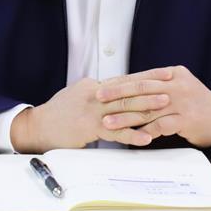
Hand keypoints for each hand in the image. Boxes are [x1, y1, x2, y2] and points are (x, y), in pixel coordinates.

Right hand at [9, 72, 171, 152]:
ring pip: (124, 108)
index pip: (126, 78)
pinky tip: (147, 137)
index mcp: (95, 85)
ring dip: (147, 108)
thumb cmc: (59, 112)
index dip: (148, 75)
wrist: (38, 125)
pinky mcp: (89, 128)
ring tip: (165, 108)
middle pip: (128, 90)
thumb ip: (98, 92)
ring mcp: (93, 111)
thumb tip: (114, 89)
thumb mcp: (79, 94)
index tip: (166, 72)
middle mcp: (96, 94)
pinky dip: (132, 135)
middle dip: (152, 89)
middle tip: (172, 88)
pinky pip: (115, 132)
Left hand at [97, 65, 210, 147]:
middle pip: (142, 88)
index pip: (141, 77)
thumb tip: (126, 86)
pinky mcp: (187, 120)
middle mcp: (177, 85)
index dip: (120, 81)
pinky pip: (162, 126)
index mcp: (172, 73)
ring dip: (125, 117)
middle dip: (117, 94)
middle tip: (98, 98)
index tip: (102, 86)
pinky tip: (131, 136)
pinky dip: (146, 131)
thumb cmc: (194, 102)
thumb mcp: (177, 86)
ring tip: (107, 122)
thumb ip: (156, 85)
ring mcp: (183, 102)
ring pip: (148, 109)